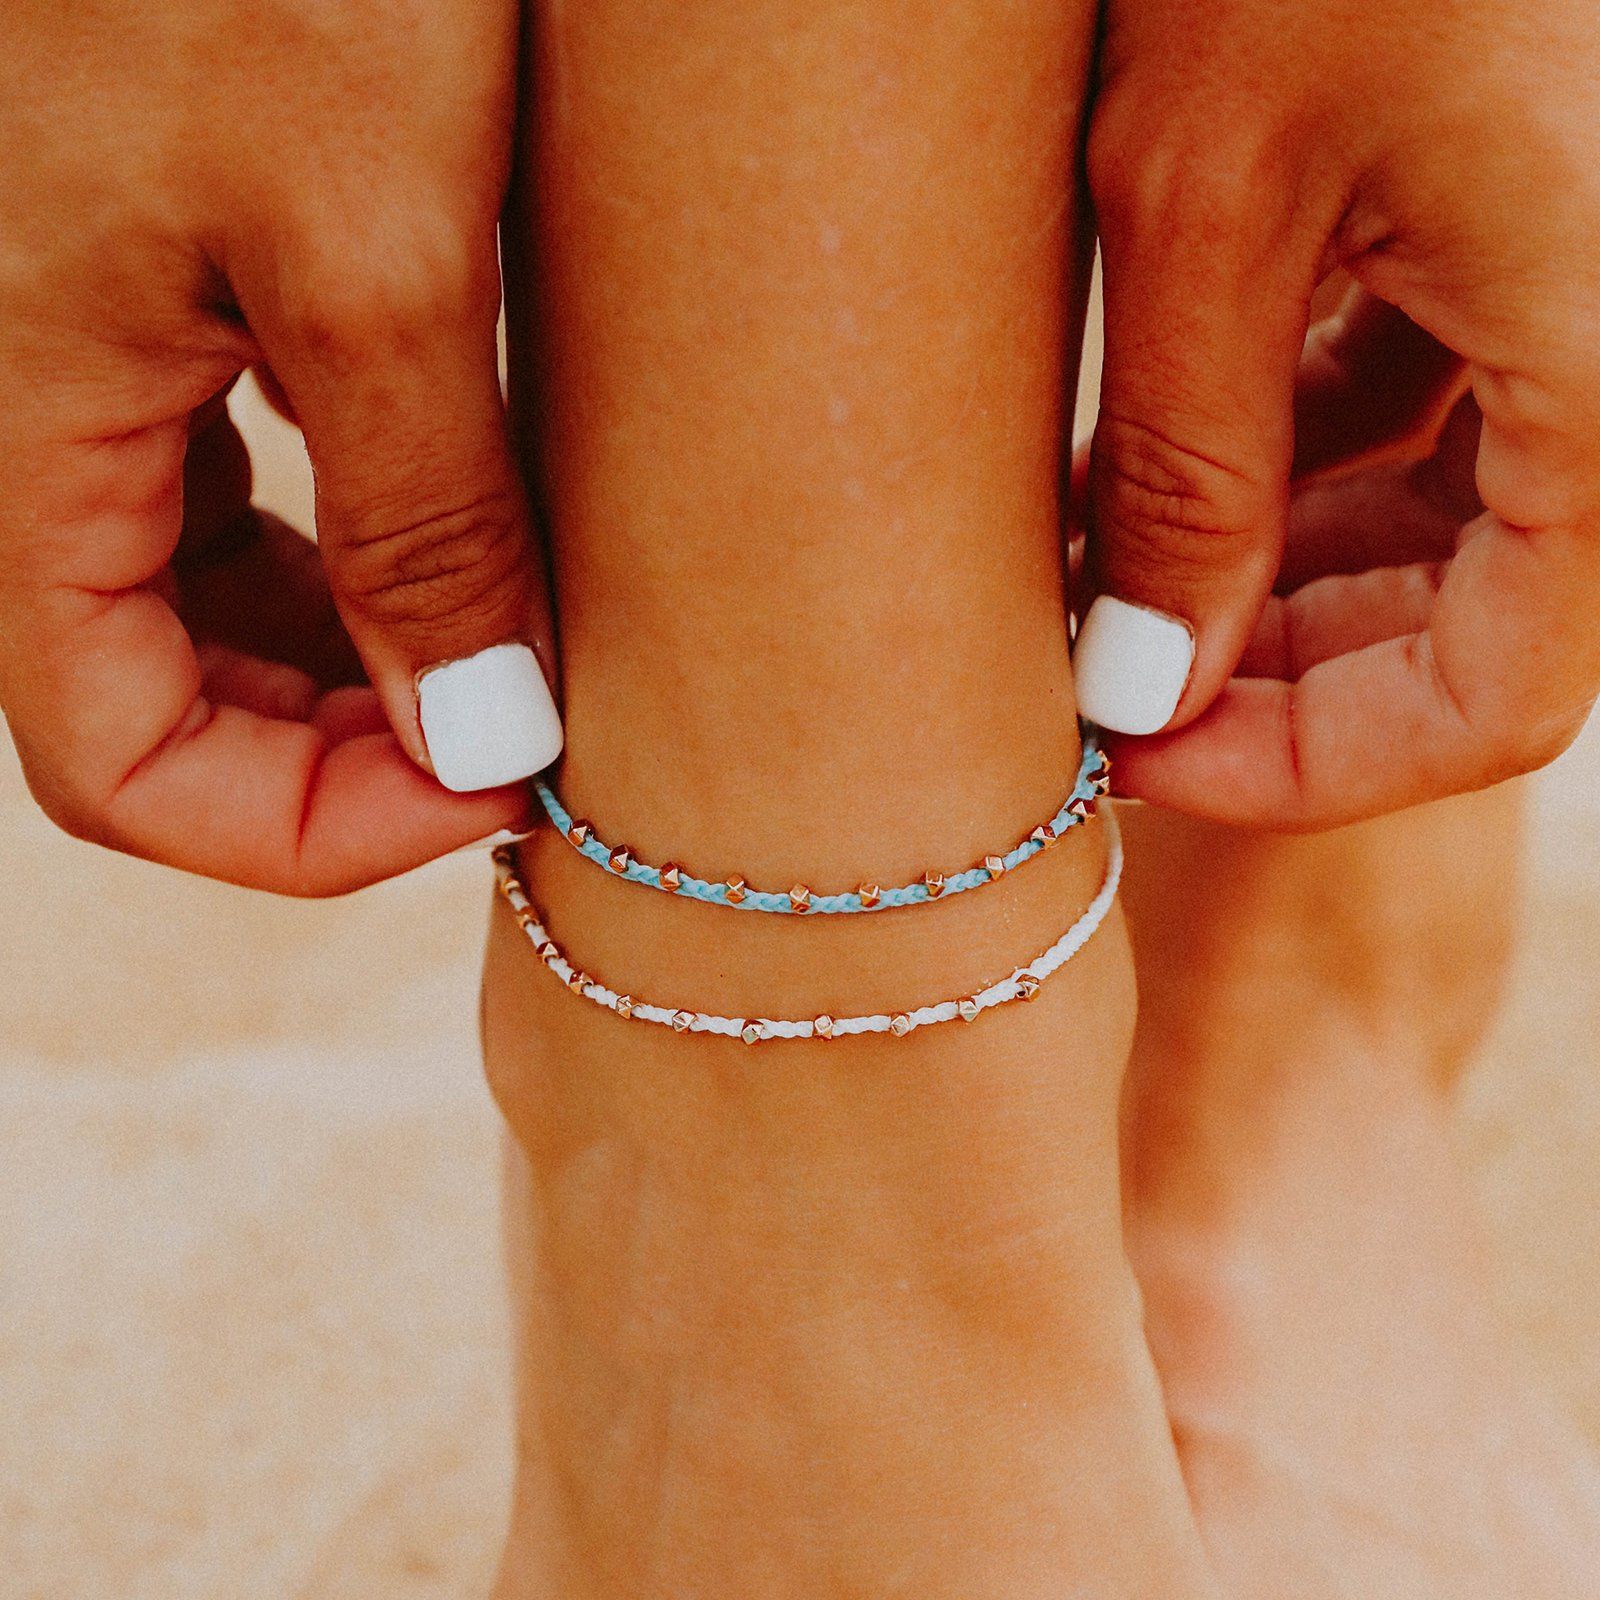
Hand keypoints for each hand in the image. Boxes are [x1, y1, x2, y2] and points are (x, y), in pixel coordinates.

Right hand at [0, 0, 560, 893]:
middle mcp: (29, 416)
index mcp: (26, 433)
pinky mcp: (175, 294)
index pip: (117, 765)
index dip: (303, 829)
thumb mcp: (379, 250)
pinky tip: (449, 528)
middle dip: (335, 760)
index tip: (494, 793)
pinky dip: (346, 553)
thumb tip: (478, 745)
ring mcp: (92, 357)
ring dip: (346, 668)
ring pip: (197, 607)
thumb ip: (419, 526)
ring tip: (503, 652)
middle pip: (154, 699)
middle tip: (518, 739)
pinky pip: (238, 491)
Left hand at [1072, 0, 1599, 825]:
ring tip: (1102, 569)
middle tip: (1101, 677)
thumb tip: (1143, 693)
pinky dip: (1294, 464)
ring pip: (1446, 532)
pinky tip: (1164, 464)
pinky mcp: (1527, 239)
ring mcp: (1593, 299)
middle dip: (1279, 677)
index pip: (1497, 702)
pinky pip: (1428, 414)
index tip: (1136, 764)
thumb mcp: (1214, 196)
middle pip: (1476, 629)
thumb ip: (1188, 474)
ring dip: (1270, 576)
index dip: (1307, 766)